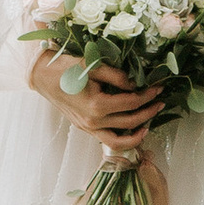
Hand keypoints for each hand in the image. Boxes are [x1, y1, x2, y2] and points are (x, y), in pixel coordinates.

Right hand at [31, 43, 164, 146]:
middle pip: (130, 122)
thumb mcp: (93, 64)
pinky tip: (131, 129)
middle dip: (148, 112)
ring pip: (120, 139)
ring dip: (138, 131)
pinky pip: (107, 140)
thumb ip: (116, 76)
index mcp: (97, 105)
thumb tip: (135, 84)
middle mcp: (93, 121)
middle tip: (161, 101)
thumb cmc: (66, 66)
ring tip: (150, 120)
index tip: (159, 87)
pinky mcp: (84, 128)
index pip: (131, 103)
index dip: (147, 95)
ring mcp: (88, 128)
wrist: (42, 76)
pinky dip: (123, 139)